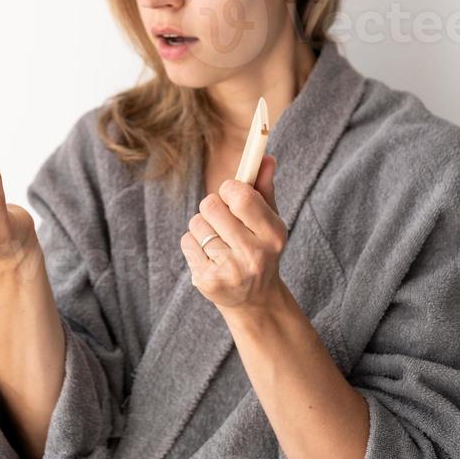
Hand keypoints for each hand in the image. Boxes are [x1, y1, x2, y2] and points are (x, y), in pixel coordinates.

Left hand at [180, 155, 287, 316]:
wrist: (255, 301)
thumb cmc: (260, 249)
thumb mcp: (269, 220)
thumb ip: (264, 188)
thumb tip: (265, 157)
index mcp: (272, 234)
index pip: (240, 195)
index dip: (229, 189)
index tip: (231, 196)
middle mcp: (253, 254)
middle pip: (211, 205)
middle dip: (213, 208)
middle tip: (224, 221)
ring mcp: (230, 270)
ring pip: (197, 223)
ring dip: (203, 227)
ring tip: (218, 241)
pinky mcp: (208, 281)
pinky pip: (187, 242)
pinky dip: (194, 244)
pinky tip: (210, 256)